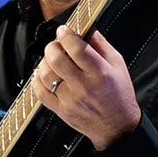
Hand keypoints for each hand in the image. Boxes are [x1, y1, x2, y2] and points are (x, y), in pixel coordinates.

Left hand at [35, 26, 141, 150]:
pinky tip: (43, 74)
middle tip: (56, 45)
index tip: (63, 31)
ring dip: (45, 62)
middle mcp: (83, 86)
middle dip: (52, 46)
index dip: (66, 35)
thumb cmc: (120, 95)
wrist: (117, 127)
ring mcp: (70, 100)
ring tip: (51, 59)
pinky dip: (37, 80)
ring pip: (46, 74)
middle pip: (56, 59)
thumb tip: (88, 29)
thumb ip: (102, 45)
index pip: (76, 48)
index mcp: (99, 73)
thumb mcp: (118, 66)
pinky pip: (41, 93)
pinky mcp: (61, 110)